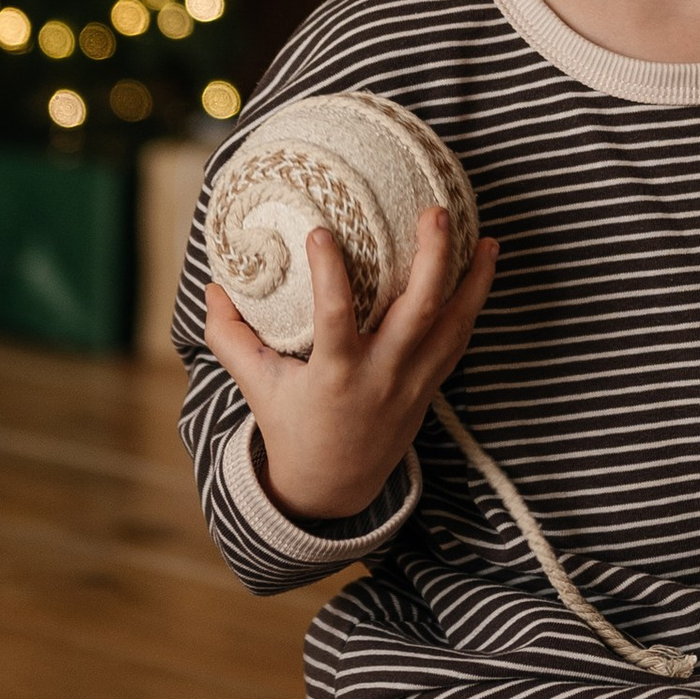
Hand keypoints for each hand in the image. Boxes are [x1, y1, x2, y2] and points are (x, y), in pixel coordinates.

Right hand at [203, 207, 496, 526]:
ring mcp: (412, 382)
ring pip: (453, 326)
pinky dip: (474, 303)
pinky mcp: (430, 386)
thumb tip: (213, 287)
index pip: (336, 315)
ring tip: (486, 237)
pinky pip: (459, 339)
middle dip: (434, 260)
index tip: (321, 231)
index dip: (329, 271)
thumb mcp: (256, 386)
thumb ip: (230, 337)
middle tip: (436, 212)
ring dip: (473, 281)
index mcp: (335, 374)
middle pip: (418, 312)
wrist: (333, 487)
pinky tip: (484, 268)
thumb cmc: (291, 428)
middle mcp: (381, 375)